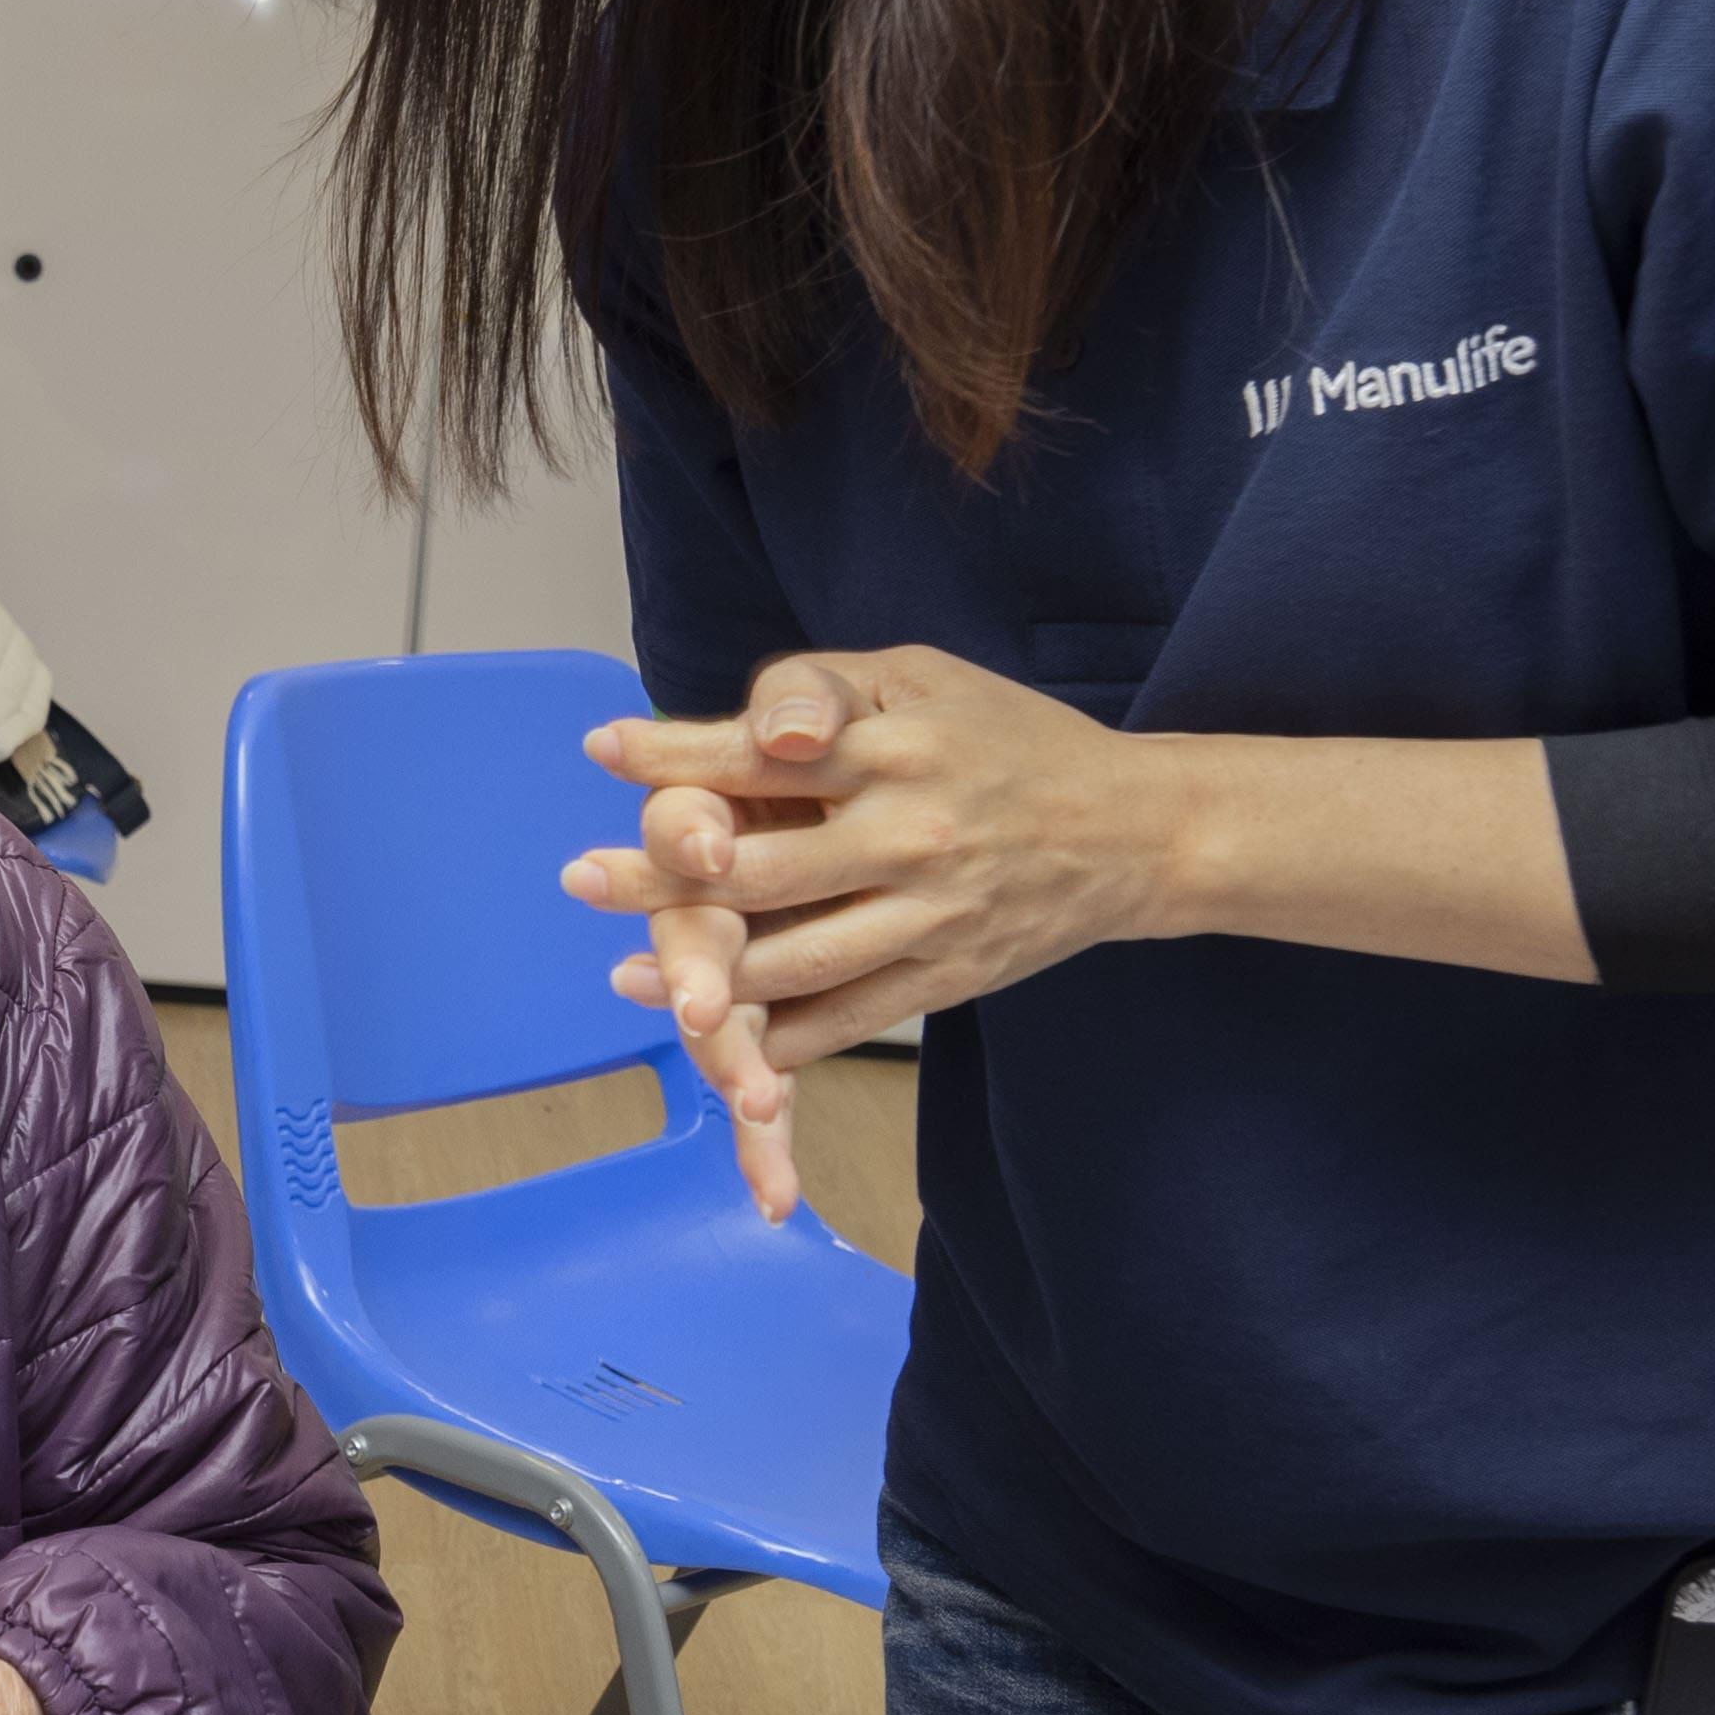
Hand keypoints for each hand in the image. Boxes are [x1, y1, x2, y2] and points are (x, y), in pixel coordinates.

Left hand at [563, 647, 1183, 1219]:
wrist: (1133, 832)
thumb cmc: (1008, 740)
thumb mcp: (923, 677)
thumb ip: (825, 689)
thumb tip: (753, 730)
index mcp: (895, 749)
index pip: (760, 754)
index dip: (672, 756)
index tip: (604, 751)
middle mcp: (909, 835)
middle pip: (758, 870)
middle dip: (658, 877)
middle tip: (580, 878)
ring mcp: (929, 916)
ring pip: (794, 961)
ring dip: (701, 974)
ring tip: (629, 973)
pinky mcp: (947, 979)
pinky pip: (847, 1019)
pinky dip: (776, 1037)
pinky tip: (717, 1029)